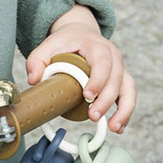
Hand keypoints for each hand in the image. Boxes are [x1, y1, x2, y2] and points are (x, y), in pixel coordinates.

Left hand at [26, 5, 136, 132]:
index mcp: (96, 46)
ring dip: (124, 110)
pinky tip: (119, 128)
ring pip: (128, 89)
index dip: (98, 80)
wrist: (81, 34)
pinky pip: (129, 96)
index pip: (103, 62)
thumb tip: (33, 80)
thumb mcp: (49, 44)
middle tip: (92, 116)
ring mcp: (120, 68)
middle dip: (107, 100)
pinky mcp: (122, 80)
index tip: (87, 96)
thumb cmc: (67, 41)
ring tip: (113, 128)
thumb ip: (37, 59)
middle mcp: (113, 56)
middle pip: (116, 78)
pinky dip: (126, 112)